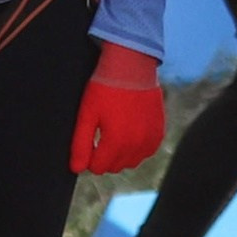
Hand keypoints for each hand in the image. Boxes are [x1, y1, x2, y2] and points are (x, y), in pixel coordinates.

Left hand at [69, 41, 164, 174]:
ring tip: (116, 132)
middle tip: (101, 135)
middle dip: (105, 157)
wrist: (131, 67)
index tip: (89, 142)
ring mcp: (150, 139)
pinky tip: (130, 131)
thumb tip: (77, 169)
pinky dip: (137, 147)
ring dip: (121, 154)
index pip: (98, 167)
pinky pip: (146, 152)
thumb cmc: (105, 89)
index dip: (90, 157)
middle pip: (115, 167)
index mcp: (116, 142)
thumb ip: (81, 145)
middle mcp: (136, 145)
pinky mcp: (159, 132)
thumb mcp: (87, 115)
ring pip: (131, 162)